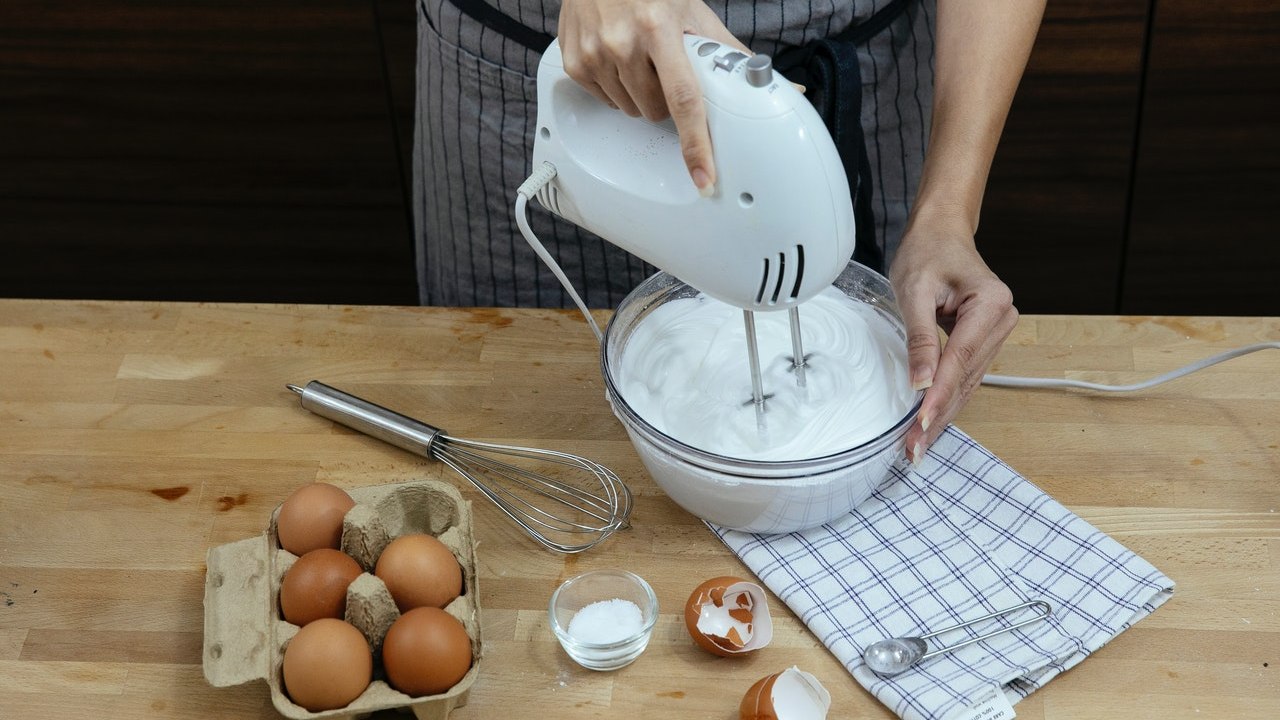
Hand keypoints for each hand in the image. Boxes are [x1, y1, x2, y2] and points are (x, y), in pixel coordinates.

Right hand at [557, 0, 749, 194]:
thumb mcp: (692, 12)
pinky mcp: (574, 63)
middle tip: (662, 68)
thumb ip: (727, 50)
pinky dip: (615, 87)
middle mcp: (624, 42)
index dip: (696, 144)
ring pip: (631, 110)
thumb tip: (769, 82)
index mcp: (660, 28)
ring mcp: (595, 54)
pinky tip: (615, 58)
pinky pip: (605, 100)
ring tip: (638, 58)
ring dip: (640, 94)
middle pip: (656, 111)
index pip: (684, 100)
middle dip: (665, 99)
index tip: (703, 177)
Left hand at [888, 214, 1017, 464]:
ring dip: (943, 414)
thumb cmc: (927, 253)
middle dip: (938, 414)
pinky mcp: (984, 341)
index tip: (919, 424)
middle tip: (914, 448)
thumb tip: (921, 383)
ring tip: (918, 445)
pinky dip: (947, 400)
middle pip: (966, 377)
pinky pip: (965, 376)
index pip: (960, 359)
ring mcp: (997, 333)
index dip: (939, 394)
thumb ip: (919, 337)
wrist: (940, 233)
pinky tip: (930, 423)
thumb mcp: (914, 291)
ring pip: (967, 383)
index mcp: (991, 303)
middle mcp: (1002, 321)